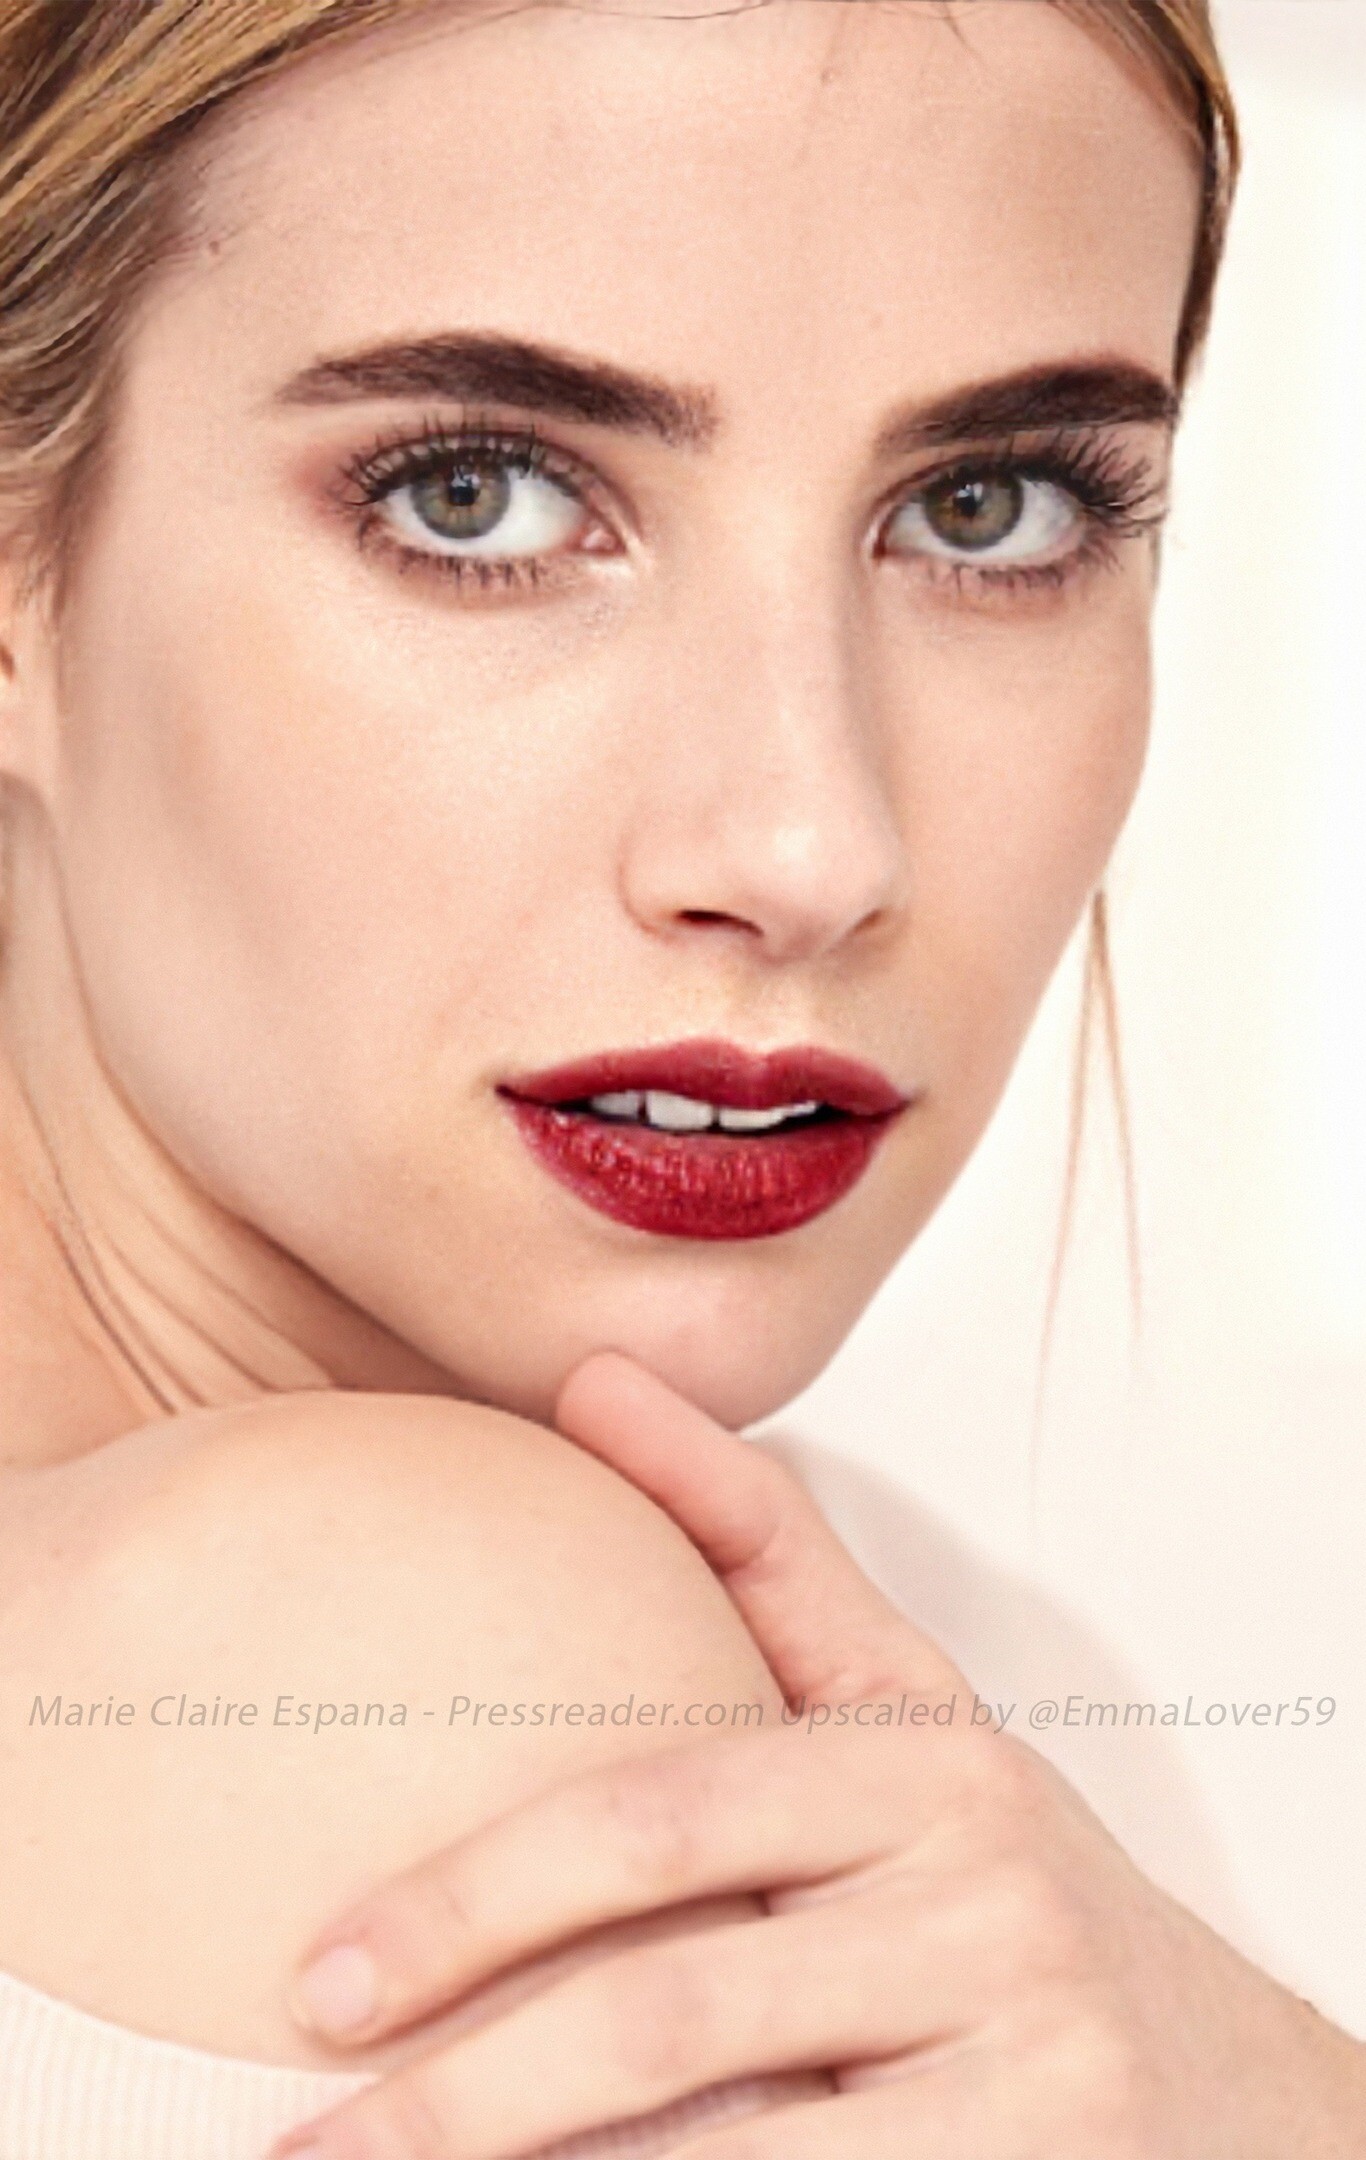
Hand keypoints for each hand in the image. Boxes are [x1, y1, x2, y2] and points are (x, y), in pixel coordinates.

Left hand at [272, 1352, 1365, 2158]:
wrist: (1226, 2083)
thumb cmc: (1002, 1884)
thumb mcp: (901, 1707)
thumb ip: (757, 1548)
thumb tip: (595, 1380)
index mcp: (924, 1759)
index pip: (659, 1816)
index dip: (472, 1899)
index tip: (322, 1975)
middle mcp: (988, 1893)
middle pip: (672, 2003)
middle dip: (464, 2088)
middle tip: (310, 2145)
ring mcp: (1033, 2053)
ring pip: (727, 2152)